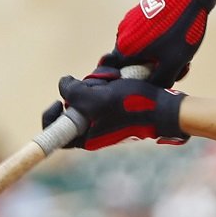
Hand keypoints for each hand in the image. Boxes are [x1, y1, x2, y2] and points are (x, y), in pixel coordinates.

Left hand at [44, 76, 186, 150]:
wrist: (165, 108)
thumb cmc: (132, 107)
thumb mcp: (97, 99)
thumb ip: (73, 92)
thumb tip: (63, 84)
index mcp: (85, 137)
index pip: (56, 133)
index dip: (51, 116)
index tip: (58, 102)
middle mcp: (92, 129)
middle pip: (73, 105)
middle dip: (83, 90)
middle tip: (98, 86)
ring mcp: (104, 116)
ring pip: (88, 94)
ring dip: (97, 83)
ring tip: (113, 81)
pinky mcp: (115, 106)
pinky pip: (102, 90)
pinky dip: (107, 82)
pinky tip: (118, 79)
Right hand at [100, 0, 215, 87]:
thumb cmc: (180, 29)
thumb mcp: (174, 61)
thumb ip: (159, 80)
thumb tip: (152, 91)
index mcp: (124, 49)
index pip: (121, 75)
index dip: (138, 82)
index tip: (156, 82)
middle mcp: (122, 35)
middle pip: (134, 62)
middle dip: (155, 68)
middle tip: (177, 68)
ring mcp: (130, 22)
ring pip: (143, 48)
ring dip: (160, 54)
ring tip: (182, 54)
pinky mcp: (141, 12)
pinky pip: (147, 35)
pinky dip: (161, 41)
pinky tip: (180, 39)